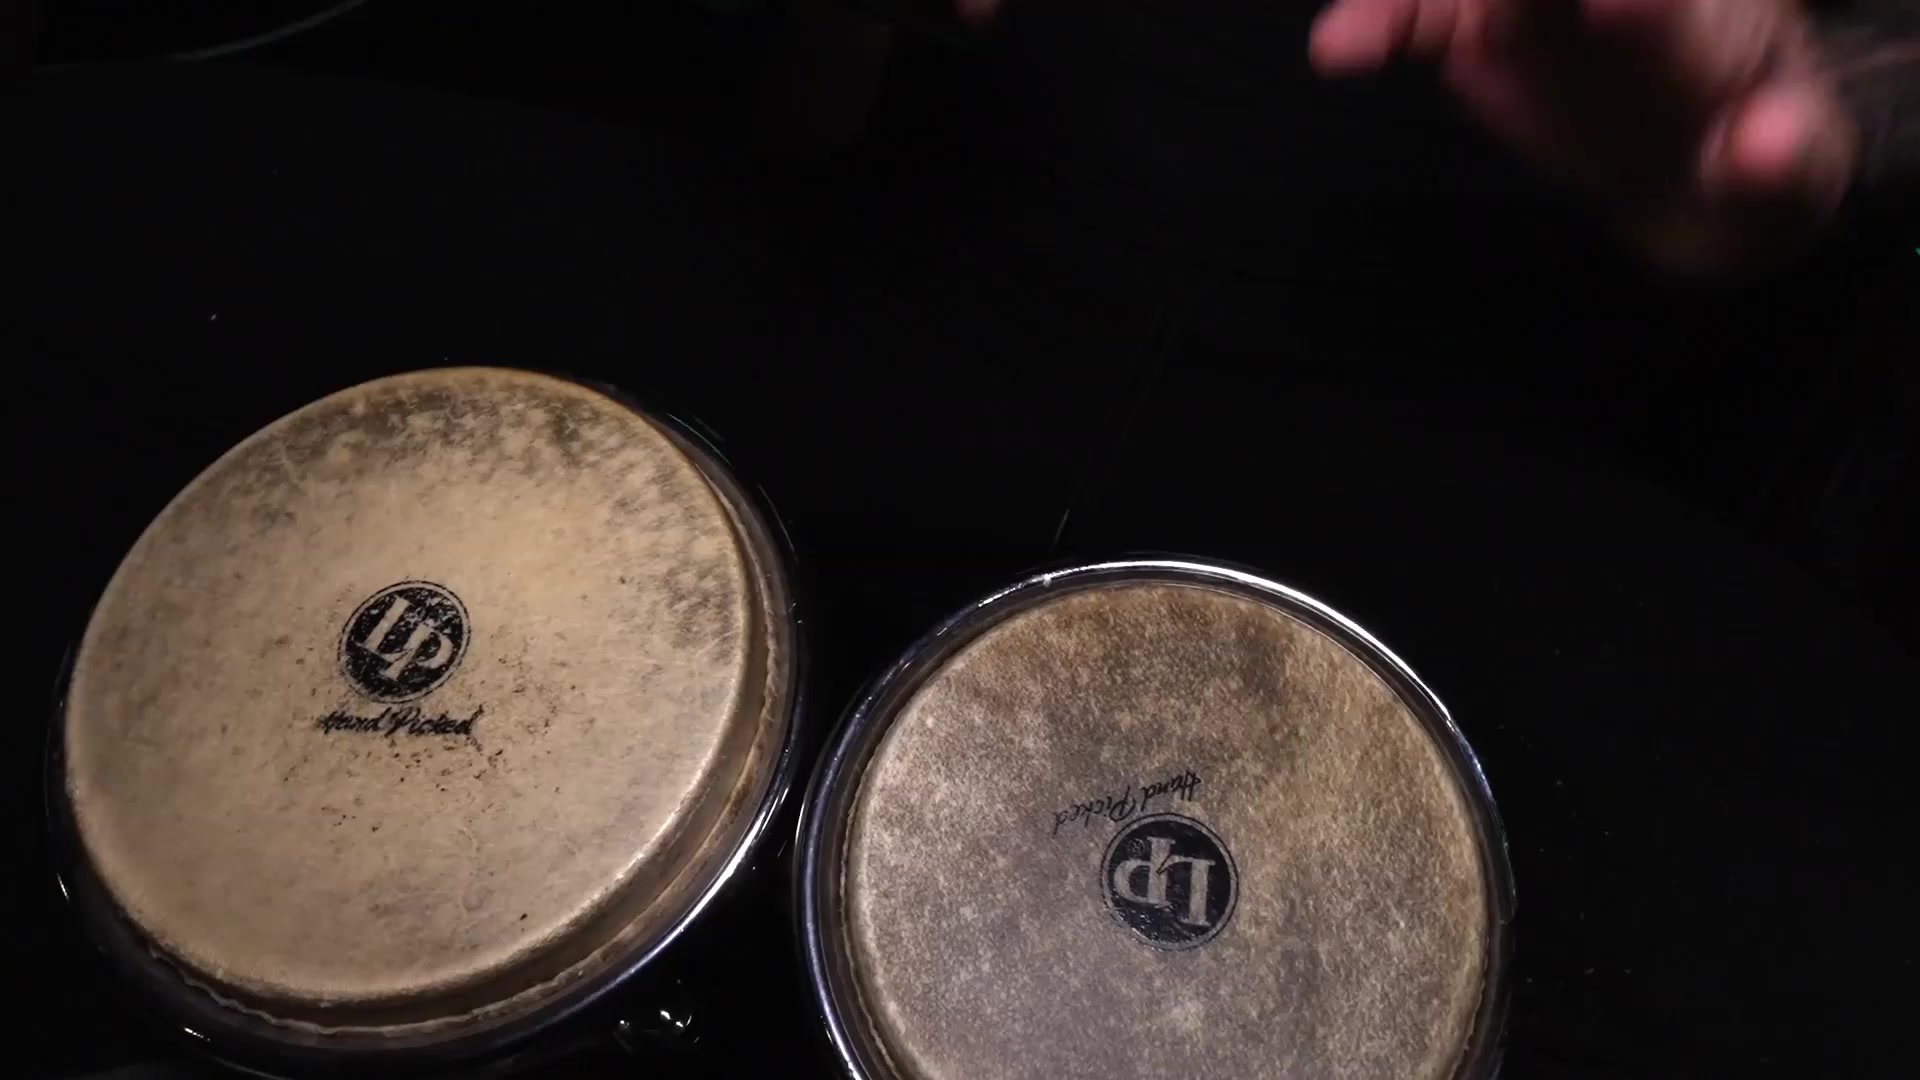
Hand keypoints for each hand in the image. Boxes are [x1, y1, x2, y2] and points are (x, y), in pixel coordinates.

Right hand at [1309, 0, 1858, 272]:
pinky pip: (1425, 16)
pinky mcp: (1485, 29)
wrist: (1696, 184)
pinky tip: (1337, 51)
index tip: (1625, 5)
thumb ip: (1784, 163)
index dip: (1651, 1)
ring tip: (1365, 33)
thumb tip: (1764, 150)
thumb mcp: (1789, 186)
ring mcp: (1550, 1)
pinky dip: (1381, 23)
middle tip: (1494, 4)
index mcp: (1718, 9)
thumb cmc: (1754, 174)